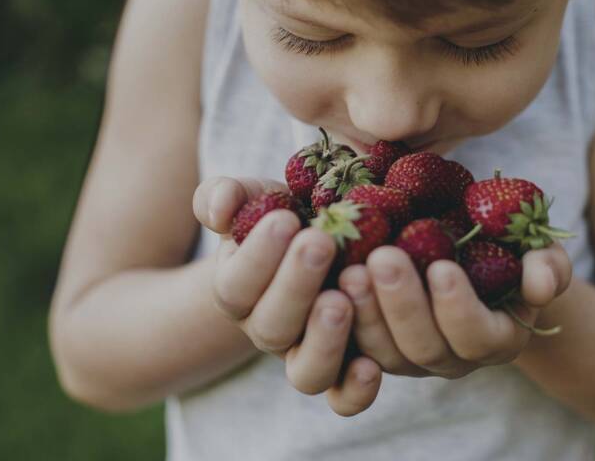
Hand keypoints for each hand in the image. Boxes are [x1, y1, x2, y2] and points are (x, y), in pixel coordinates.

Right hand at [193, 176, 381, 415]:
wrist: (320, 244)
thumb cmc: (285, 216)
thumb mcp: (256, 198)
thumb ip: (226, 197)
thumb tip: (222, 206)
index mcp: (239, 291)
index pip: (236, 285)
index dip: (258, 256)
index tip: (285, 219)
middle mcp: (269, 331)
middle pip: (271, 327)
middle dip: (294, 285)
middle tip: (320, 243)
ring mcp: (306, 355)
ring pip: (305, 373)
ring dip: (322, 340)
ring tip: (341, 301)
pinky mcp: (345, 370)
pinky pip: (344, 397)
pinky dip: (355, 390)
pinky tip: (371, 365)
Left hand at [337, 242, 571, 377]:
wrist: (467, 259)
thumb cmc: (506, 252)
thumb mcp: (535, 253)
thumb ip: (548, 266)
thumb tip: (541, 283)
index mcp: (494, 338)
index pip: (477, 336)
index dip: (459, 307)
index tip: (442, 266)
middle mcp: (451, 358)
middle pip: (423, 348)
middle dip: (402, 304)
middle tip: (382, 258)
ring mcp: (408, 358)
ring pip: (382, 354)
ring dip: (364, 314)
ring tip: (348, 270)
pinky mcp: (371, 350)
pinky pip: (350, 355)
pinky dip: (338, 328)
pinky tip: (326, 288)